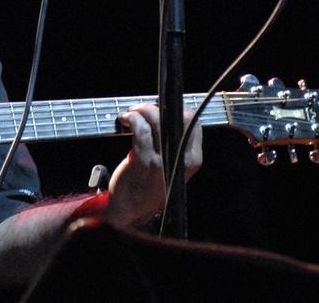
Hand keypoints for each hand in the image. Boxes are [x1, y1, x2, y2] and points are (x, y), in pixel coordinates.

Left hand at [105, 103, 202, 226]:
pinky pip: (141, 129)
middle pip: (180, 117)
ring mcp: (164, 160)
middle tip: (142, 110)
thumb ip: (174, 145)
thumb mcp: (173, 168)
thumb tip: (163, 113)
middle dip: (159, 107)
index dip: (176, 109)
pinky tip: (125, 119)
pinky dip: (133, 118)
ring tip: (131, 114)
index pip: (193, 123)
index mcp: (193, 160)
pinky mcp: (145, 161)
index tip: (160, 108)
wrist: (132, 211)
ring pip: (158, 120)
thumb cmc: (150, 185)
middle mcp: (183, 160)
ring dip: (142, 110)